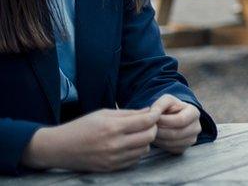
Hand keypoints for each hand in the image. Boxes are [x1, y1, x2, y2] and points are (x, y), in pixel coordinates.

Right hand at [21, 108, 159, 171]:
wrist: (59, 148)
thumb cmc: (81, 127)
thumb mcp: (104, 114)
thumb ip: (128, 113)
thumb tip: (148, 111)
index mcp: (112, 127)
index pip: (145, 122)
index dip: (154, 116)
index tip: (156, 112)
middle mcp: (114, 145)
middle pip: (149, 137)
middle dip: (152, 128)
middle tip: (148, 123)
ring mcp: (113, 159)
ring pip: (144, 149)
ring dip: (145, 141)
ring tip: (137, 134)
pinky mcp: (110, 168)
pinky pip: (134, 160)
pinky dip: (136, 152)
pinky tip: (129, 145)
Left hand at [150, 94, 201, 153]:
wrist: (173, 117)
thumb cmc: (170, 107)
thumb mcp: (166, 100)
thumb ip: (160, 104)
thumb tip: (154, 115)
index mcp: (194, 113)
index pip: (180, 120)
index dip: (165, 120)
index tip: (155, 118)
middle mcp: (196, 127)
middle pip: (176, 134)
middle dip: (160, 131)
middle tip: (151, 127)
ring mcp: (191, 139)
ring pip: (172, 143)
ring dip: (158, 138)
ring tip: (153, 131)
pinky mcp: (184, 148)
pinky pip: (170, 149)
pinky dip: (161, 145)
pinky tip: (158, 137)